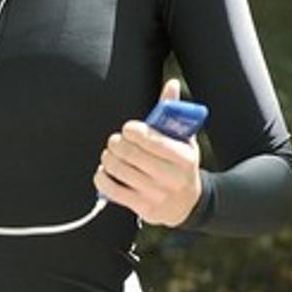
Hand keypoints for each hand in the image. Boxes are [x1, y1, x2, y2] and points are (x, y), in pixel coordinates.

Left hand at [93, 78, 202, 226]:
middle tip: (116, 141)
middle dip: (117, 143)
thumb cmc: (181, 164)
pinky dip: (102, 177)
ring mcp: (156, 194)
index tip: (128, 129)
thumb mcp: (184, 140)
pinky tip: (105, 172)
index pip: (151, 139)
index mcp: (184, 157)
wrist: (189, 203)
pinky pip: (111, 190)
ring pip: (118, 170)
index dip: (132, 131)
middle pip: (130, 154)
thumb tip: (171, 83)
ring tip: (111, 155)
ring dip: (108, 158)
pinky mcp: (142, 208)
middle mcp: (171, 178)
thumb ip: (173, 112)